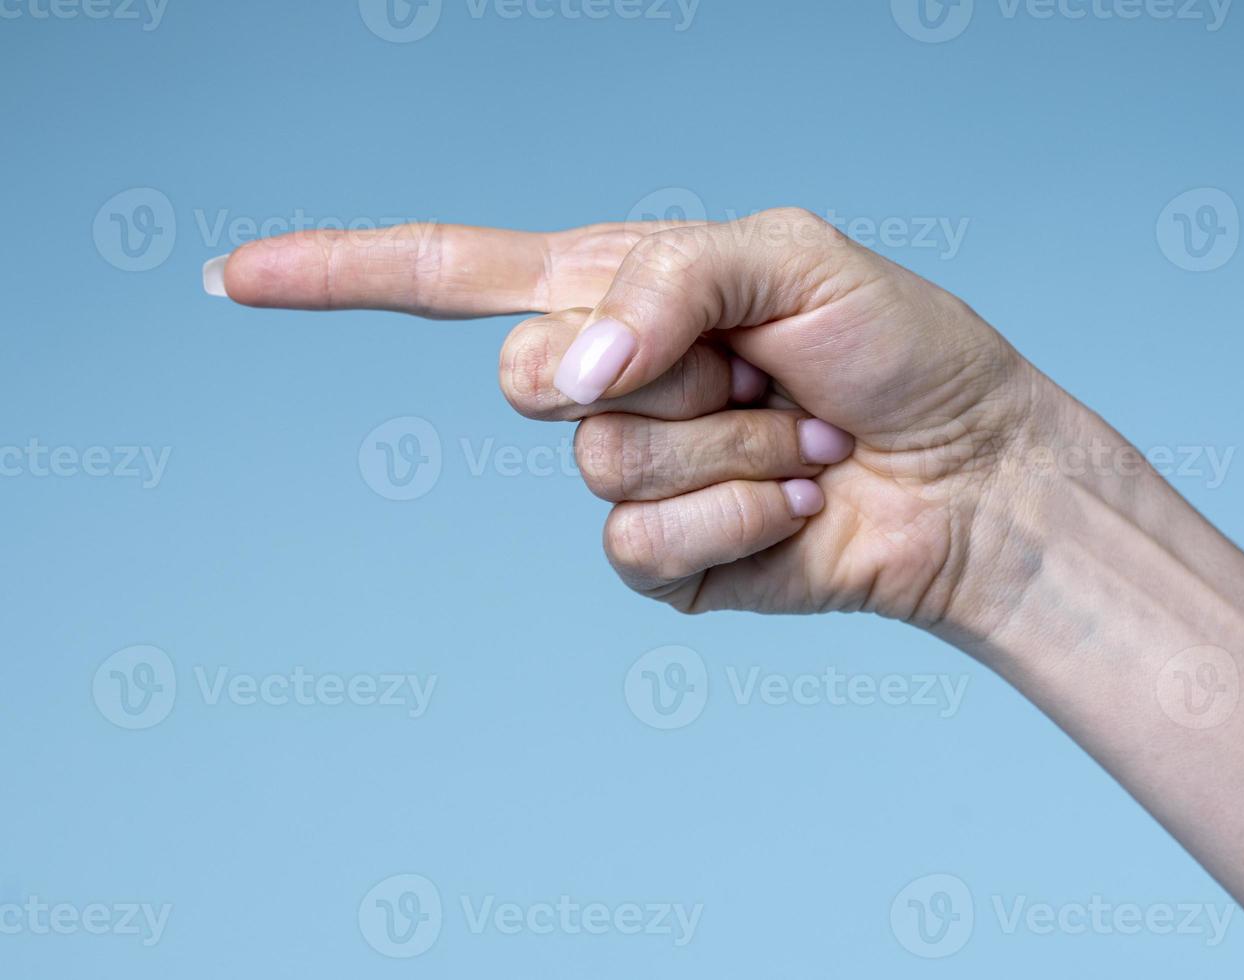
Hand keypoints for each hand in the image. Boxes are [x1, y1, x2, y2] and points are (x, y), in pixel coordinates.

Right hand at [212, 210, 1060, 635]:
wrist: (973, 469)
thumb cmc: (898, 351)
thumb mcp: (790, 260)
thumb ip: (662, 283)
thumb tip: (564, 371)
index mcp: (624, 293)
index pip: (457, 276)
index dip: (344, 273)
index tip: (235, 278)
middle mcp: (613, 384)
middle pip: (528, 380)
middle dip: (658, 369)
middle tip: (760, 371)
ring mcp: (636, 477)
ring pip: (605, 464)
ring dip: (734, 446)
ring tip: (805, 440)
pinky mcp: (671, 561)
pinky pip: (646, 544)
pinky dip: (741, 517)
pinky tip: (799, 507)